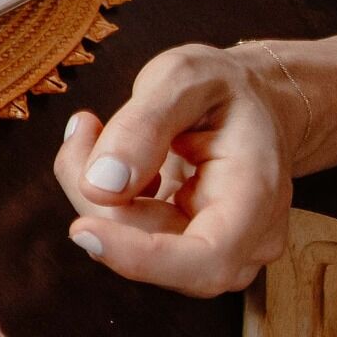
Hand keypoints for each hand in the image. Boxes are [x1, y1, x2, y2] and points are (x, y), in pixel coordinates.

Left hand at [51, 44, 298, 294]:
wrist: (255, 102)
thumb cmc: (225, 88)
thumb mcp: (184, 78)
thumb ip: (142, 127)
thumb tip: (101, 187)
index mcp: (256, 195)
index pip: (208, 258)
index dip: (142, 257)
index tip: (80, 230)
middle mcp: (246, 238)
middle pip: (157, 256)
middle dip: (99, 203)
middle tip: (83, 129)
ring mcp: (218, 249)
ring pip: (132, 246)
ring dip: (93, 194)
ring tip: (92, 128)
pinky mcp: (184, 247)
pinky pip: (126, 236)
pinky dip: (98, 196)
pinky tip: (105, 153)